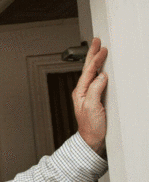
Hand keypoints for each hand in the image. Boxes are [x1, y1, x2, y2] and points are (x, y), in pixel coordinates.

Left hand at [73, 38, 107, 155]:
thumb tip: (101, 76)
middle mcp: (82, 91)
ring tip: (98, 50)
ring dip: (95, 61)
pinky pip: (96, 80)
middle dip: (92, 54)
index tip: (102, 48)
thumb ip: (95, 90)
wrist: (92, 140)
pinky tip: (102, 69)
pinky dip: (99, 71)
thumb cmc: (91, 127)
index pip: (89, 71)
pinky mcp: (94, 99)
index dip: (95, 59)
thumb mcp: (92, 107)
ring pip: (91, 73)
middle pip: (87, 69)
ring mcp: (88, 95)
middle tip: (97, 41)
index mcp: (80, 91)